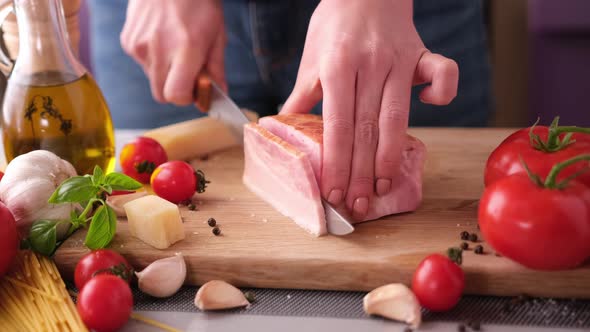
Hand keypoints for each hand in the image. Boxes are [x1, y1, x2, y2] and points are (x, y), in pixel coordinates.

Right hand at [120, 0, 225, 105]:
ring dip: (165, 73)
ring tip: (175, 47)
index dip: (187, 98)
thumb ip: (216, 67)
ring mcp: (139, 45)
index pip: (176, 96)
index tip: (195, 90)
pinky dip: (154, 59)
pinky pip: (142, 64)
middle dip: (176, 90)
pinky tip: (162, 39)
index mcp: (185, 48)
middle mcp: (159, 49)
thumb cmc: (198, 2)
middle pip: (161, 95)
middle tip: (188, 72)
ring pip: (152, 79)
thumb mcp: (216, 33)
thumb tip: (219, 93)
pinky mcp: (128, 41)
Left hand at [280, 0, 458, 219]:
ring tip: (385, 188)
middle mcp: (369, 65)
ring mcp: (399, 58)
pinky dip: (443, 93)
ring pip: (397, 116)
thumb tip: (281, 127)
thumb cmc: (334, 23)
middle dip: (361, 173)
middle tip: (359, 204)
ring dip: (391, 157)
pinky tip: (432, 107)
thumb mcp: (311, 57)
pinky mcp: (424, 52)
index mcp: (337, 65)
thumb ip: (302, 93)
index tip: (333, 193)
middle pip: (366, 128)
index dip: (336, 163)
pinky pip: (444, 74)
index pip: (337, 125)